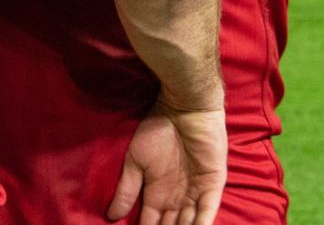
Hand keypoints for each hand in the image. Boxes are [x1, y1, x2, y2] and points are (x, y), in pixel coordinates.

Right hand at [106, 100, 226, 224]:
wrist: (182, 108)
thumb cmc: (156, 130)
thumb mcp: (135, 162)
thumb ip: (127, 190)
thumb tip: (111, 216)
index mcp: (157, 194)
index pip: (152, 223)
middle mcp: (177, 197)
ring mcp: (196, 192)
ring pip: (190, 222)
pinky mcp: (212, 185)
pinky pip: (208, 210)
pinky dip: (203, 224)